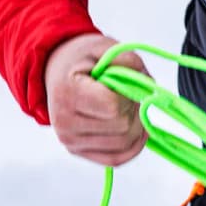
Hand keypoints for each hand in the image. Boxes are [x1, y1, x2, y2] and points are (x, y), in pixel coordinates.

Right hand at [44, 33, 149, 165]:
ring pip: (123, 145)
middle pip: (122, 128)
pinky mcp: (78, 152)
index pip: (113, 108)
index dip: (128, 96)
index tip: (125, 84)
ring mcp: (70, 141)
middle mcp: (65, 122)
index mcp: (67, 93)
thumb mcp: (103, 46)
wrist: (56, 71)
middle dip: (135, 111)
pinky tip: (136, 131)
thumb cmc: (79, 59)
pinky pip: (116, 159)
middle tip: (129, 96)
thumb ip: (128, 61)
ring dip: (136, 127)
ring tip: (128, 108)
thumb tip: (149, 86)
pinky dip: (133, 147)